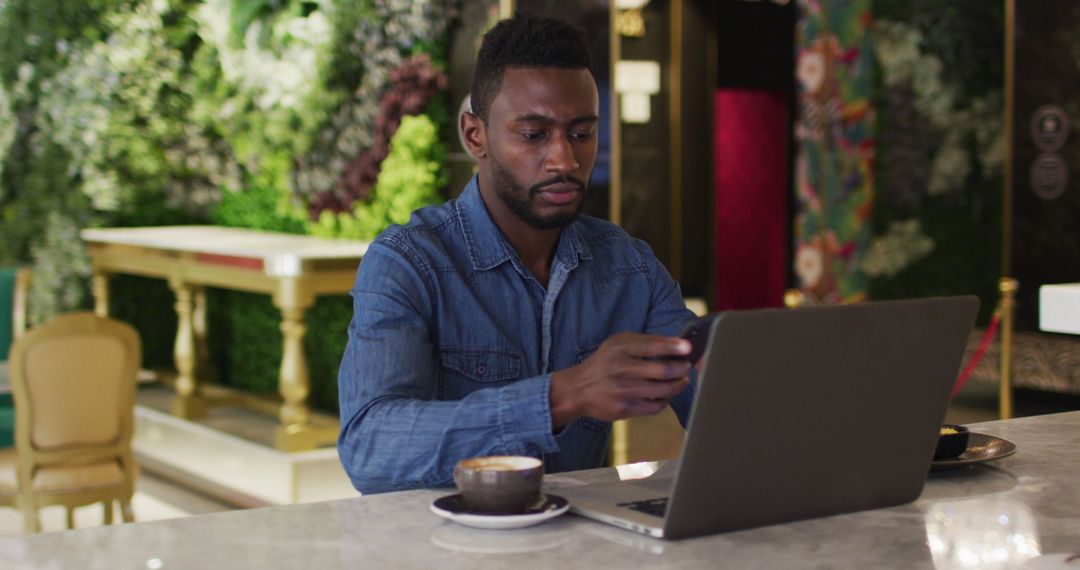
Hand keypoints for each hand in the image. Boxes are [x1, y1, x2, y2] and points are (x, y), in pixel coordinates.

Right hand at [549, 333, 691, 428]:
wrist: (577, 390)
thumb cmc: (604, 363)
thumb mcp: (617, 345)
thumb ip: (643, 343)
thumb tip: (676, 345)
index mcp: (619, 349)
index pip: (652, 346)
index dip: (673, 347)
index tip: (688, 348)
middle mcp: (620, 369)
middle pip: (662, 370)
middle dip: (681, 368)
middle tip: (687, 366)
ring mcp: (623, 391)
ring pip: (662, 390)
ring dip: (677, 385)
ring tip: (682, 380)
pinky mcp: (624, 409)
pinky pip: (655, 407)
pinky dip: (665, 400)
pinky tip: (665, 395)